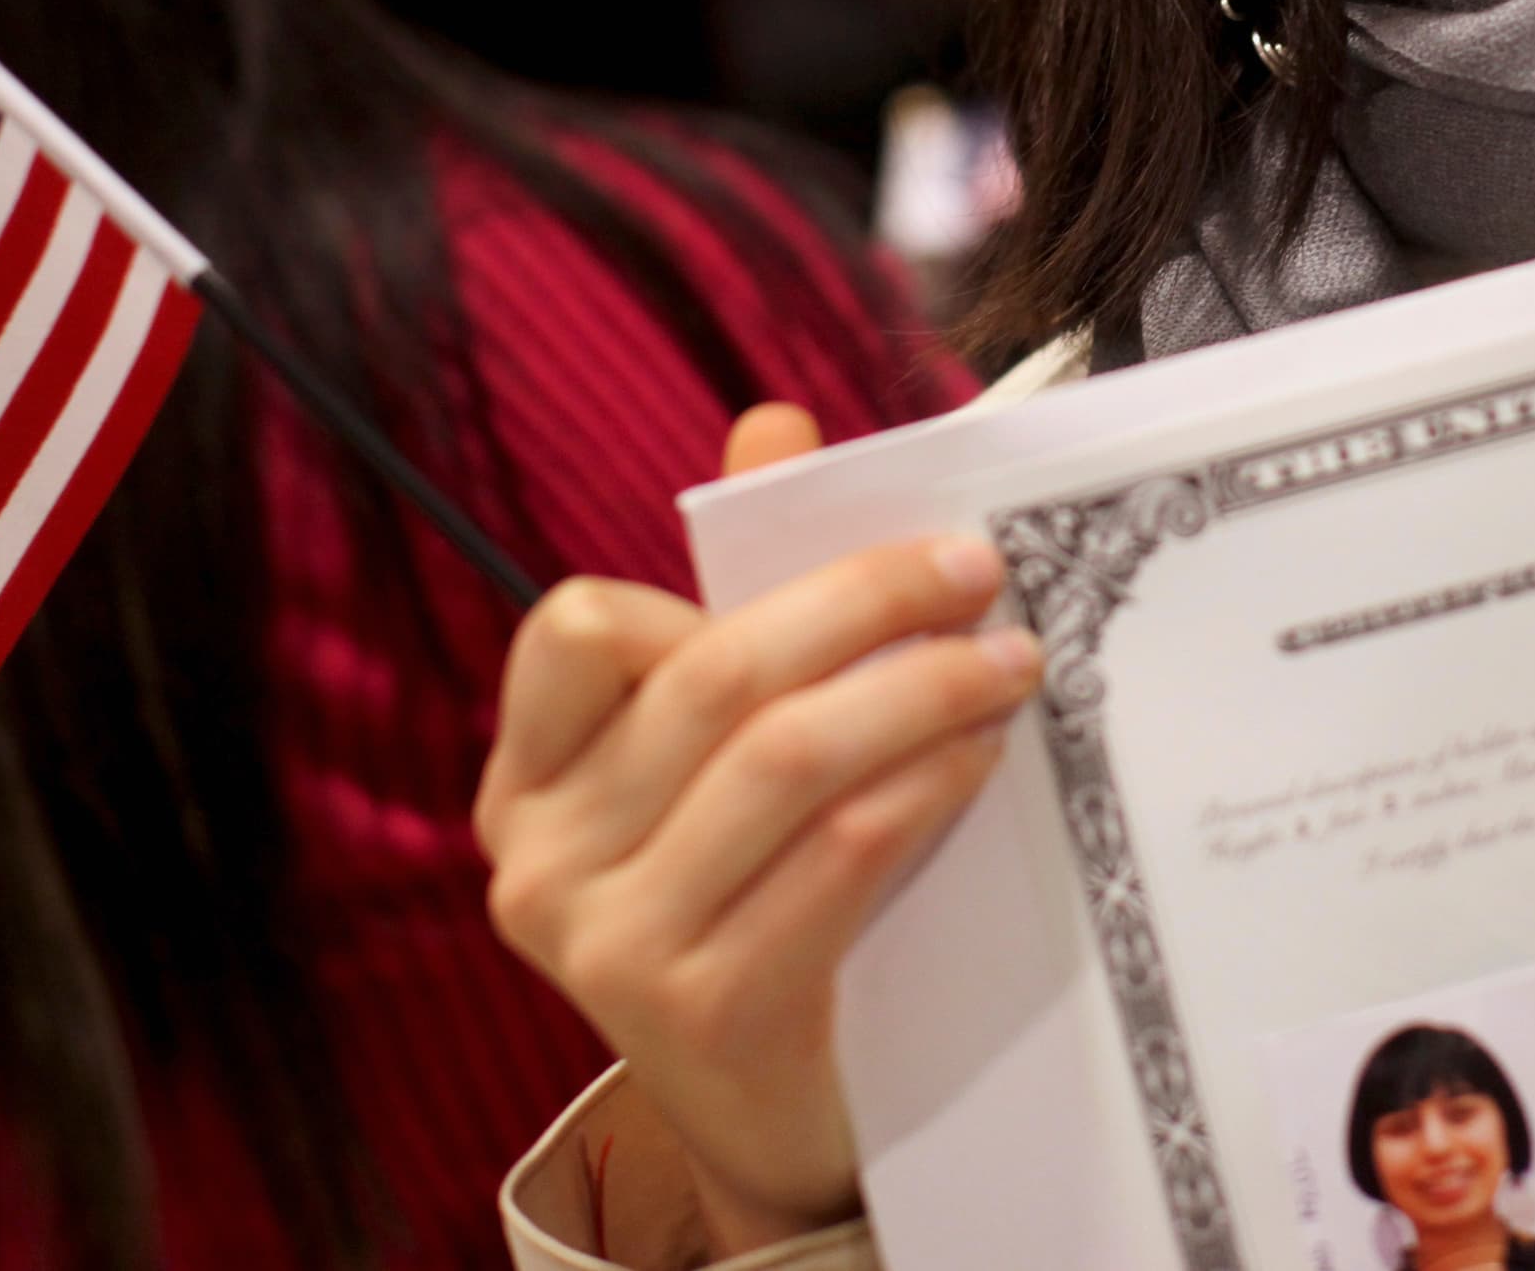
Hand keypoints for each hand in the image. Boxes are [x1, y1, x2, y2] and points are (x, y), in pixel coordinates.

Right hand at [476, 404, 1040, 1254]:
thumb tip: (775, 421)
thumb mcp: (724, 757)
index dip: (703, 584)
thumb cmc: (751, 898)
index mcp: (526, 778)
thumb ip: (738, 595)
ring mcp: (607, 943)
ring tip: (1008, 662)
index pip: (578, 626)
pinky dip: (923, 787)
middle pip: (714, 677)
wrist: (767, 1112)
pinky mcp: (700, 1008)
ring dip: (917, 691)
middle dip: (862, 601)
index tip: (832, 573)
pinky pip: (836, 854)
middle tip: (975, 570)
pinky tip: (980, 759)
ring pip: (783, 759)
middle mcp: (538, 859)